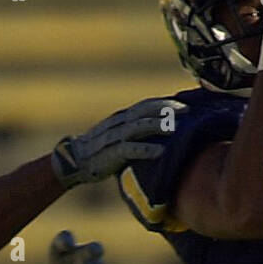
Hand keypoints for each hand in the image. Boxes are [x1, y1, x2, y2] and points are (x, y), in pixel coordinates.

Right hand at [51, 97, 184, 186]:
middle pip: (145, 111)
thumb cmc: (102, 150)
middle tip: (187, 111)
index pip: (146, 105)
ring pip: (139, 126)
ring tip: (176, 128)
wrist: (75, 160)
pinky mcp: (111, 153)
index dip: (165, 103)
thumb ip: (136, 133)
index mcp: (123, 117)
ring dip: (158, 125)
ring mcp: (114, 137)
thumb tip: (161, 134)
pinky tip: (161, 152)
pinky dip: (146, 149)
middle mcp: (119, 122)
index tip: (186, 104)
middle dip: (166, 109)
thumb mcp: (119, 136)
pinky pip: (131, 149)